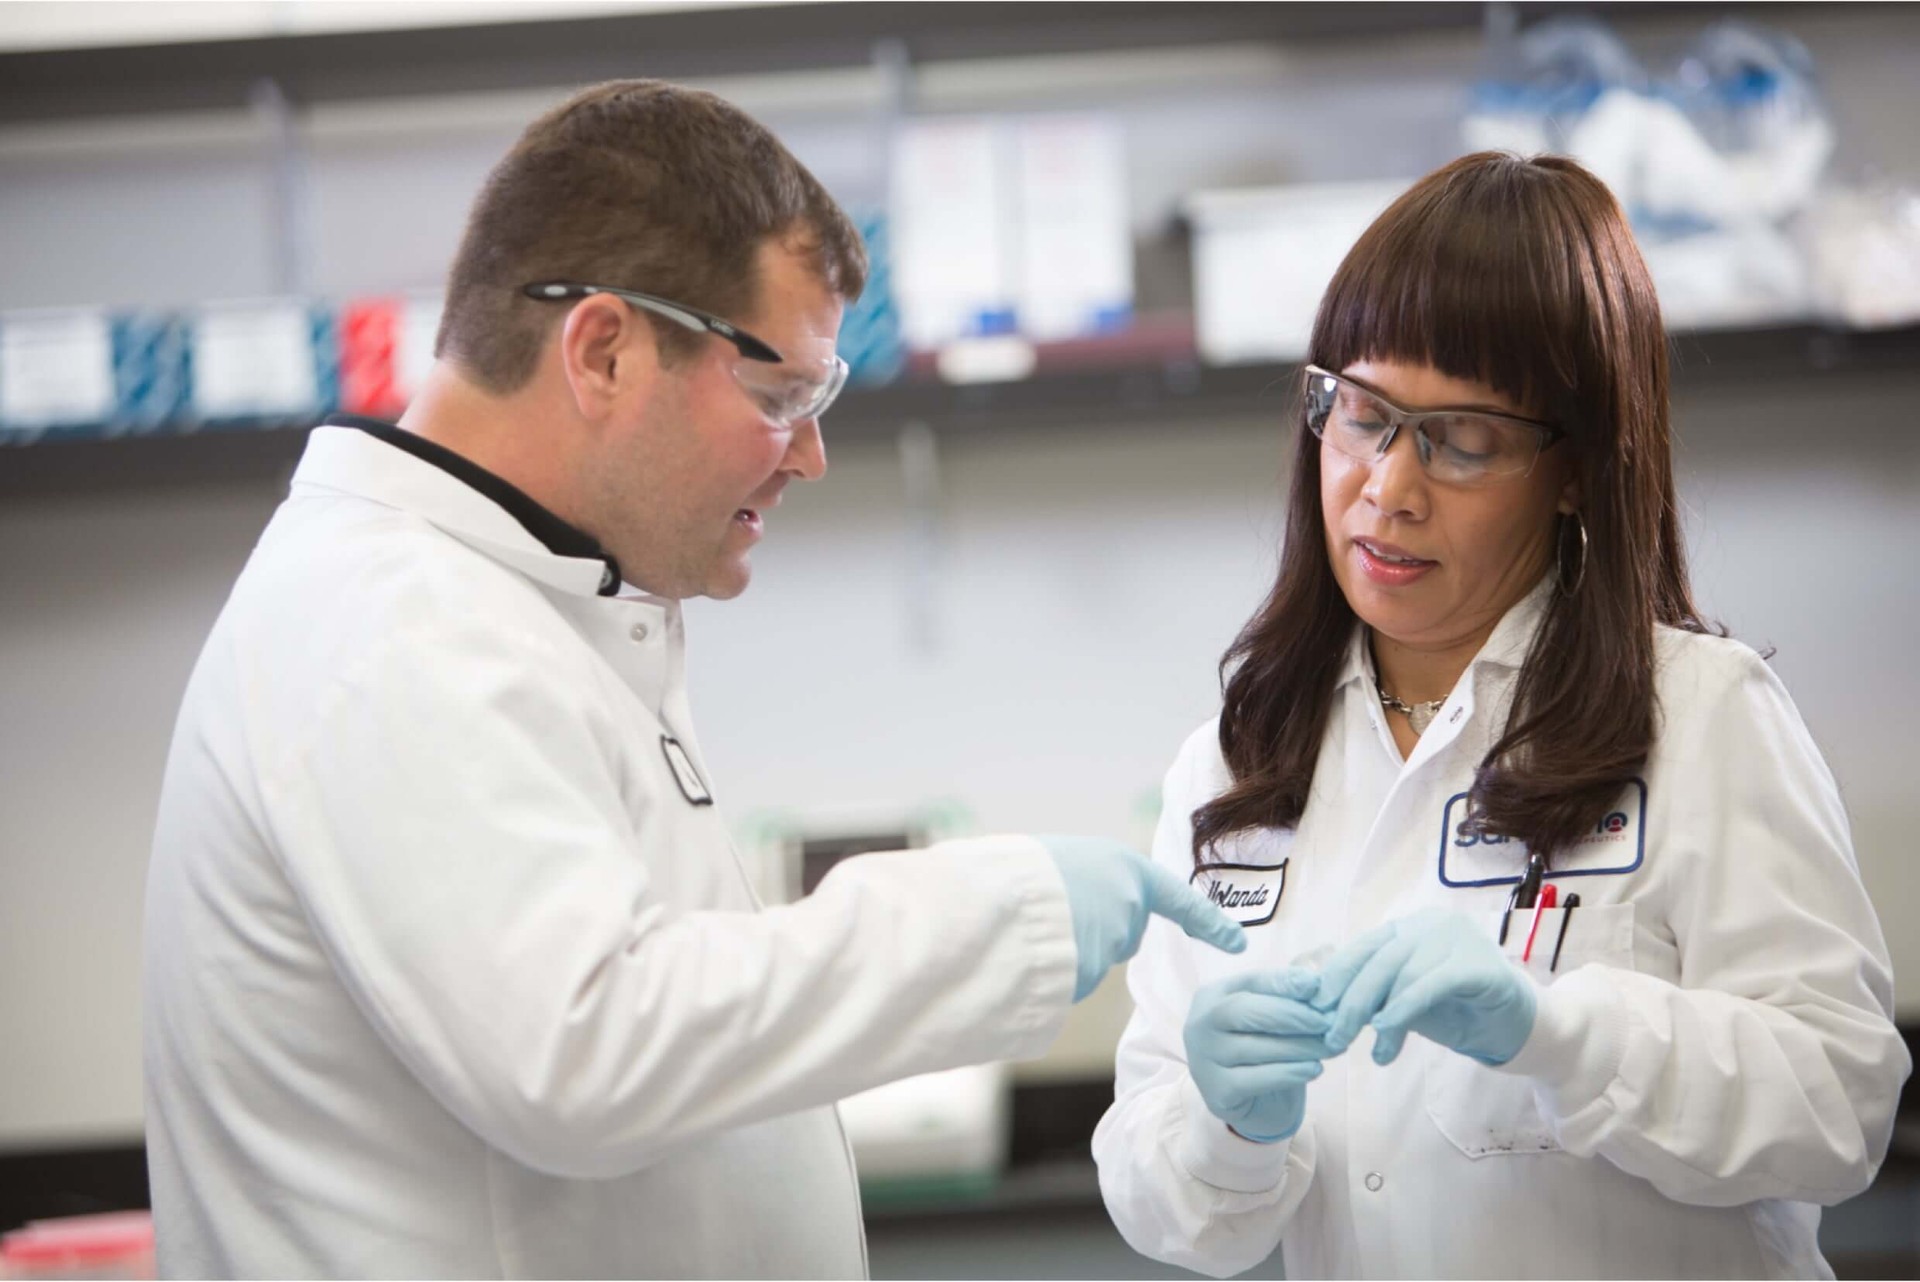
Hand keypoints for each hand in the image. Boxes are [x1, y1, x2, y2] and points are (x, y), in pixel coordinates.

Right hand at [1040, 837, 1246, 1001]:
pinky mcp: (1092, 972)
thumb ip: (1092, 884)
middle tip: (1056, 915)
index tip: (1238, 945)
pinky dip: (1056, 972)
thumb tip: (1086, 913)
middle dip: (1098, 932)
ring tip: (1032, 926)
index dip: (1209, 922)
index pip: (1179, 900)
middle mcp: (1129, 903)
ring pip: (1094, 956)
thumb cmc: (1021, 870)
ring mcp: (1112, 939)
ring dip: (1070, 949)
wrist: (993, 893)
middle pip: (1124, 933)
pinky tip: (1031, 950)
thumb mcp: (1066, 859)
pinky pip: (1074, 977)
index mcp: (1127, 867)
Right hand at [1184, 969, 1330, 1142]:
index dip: (1283, 982)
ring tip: (1332, 1047)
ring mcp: (1204, 1058)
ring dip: (1300, 1047)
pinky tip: (1314, 1069)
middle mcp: (1200, 1022)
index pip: (1250, 982)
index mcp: (1214, 994)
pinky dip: (1289, 1073)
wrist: (1251, 1100)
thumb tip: (1314, 984)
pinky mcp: (1217, 1091)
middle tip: (1328, 1021)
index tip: (1315, 985)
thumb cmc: (1263, 1047)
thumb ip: (1286, 999)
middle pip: (1244, 1011)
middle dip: (1291, 1014)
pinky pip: (1257, 1079)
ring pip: (1255, 1048)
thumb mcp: (1271, 1017)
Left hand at [1313, 908, 1536, 1065]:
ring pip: (1401, 974)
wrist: (1520, 1027)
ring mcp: (1458, 939)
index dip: (1336, 978)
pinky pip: (1429, 984)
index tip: (1315, 1010)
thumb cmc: (1459, 1012)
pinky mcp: (1479, 964)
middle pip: (1377, 960)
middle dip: (1349, 1001)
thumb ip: (1373, 995)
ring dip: (1377, 1016)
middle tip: (1334, 1038)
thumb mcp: (1406, 1001)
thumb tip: (1322, 1005)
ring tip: (1372, 1051)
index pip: (1364, 947)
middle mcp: (1432, 923)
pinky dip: (1403, 1009)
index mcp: (1411, 926)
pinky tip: (1387, 1033)